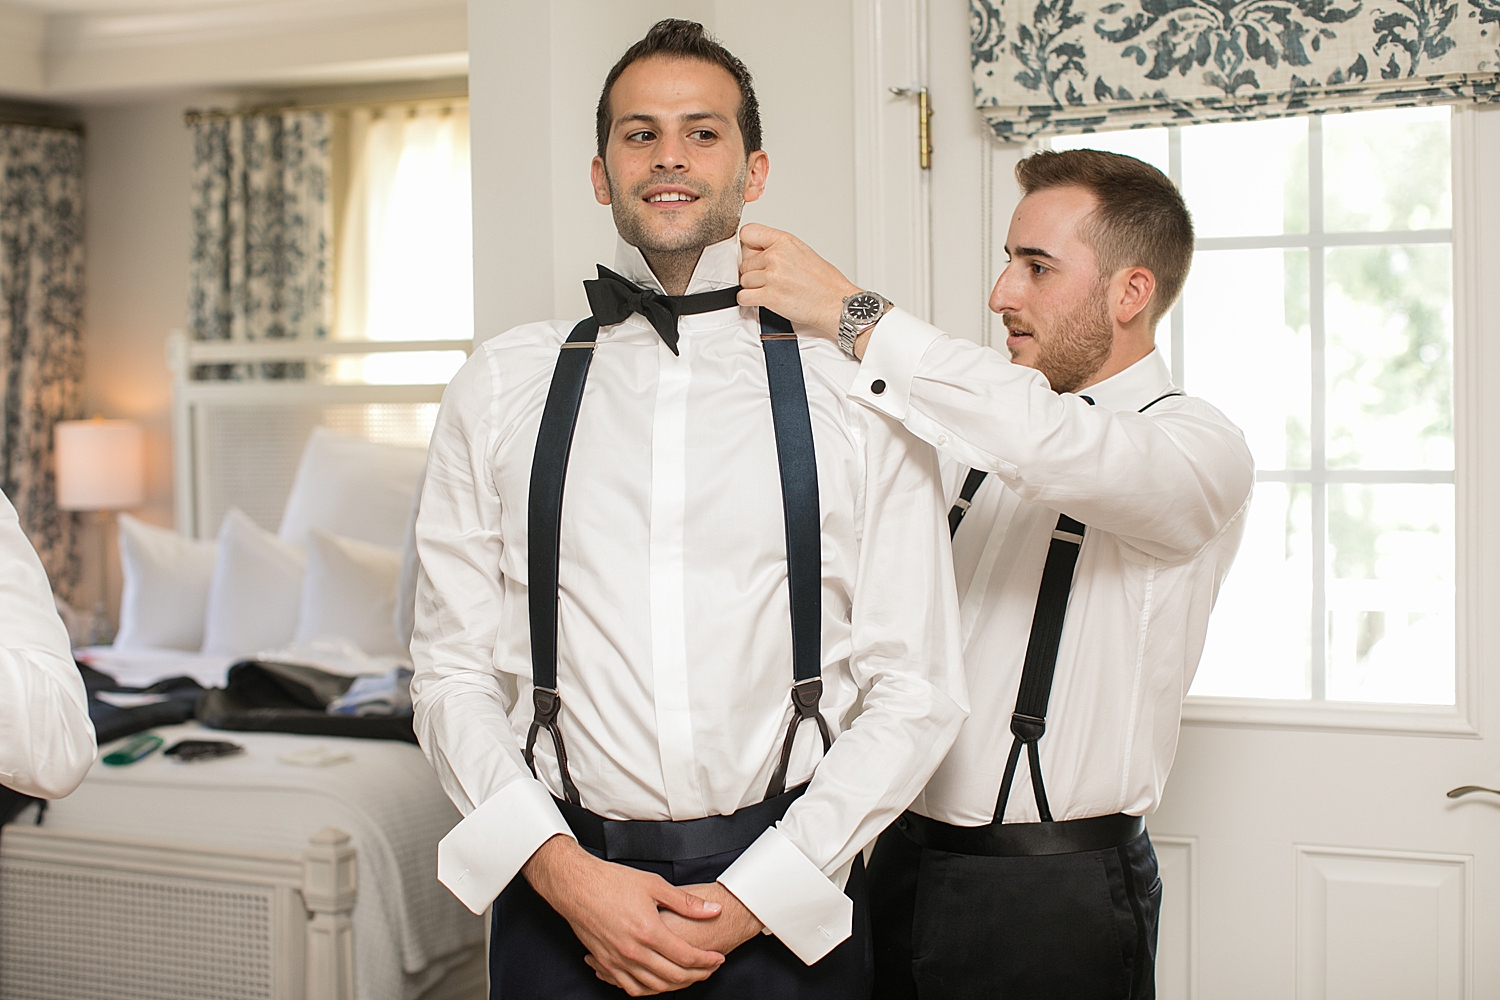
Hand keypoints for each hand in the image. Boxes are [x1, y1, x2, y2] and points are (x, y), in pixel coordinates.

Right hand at [585, 882, 763, 991]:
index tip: (717, 958)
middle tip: (709, 969)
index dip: (707, 960)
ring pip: (653, 987)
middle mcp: (633, 951)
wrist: (576, 886)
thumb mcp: (654, 885)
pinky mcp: (605, 962)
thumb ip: (686, 902)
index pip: (687, 956)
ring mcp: (617, 961)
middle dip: (697, 975)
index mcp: (649, 931)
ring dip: (674, 985)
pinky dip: (647, 989)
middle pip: (673, 976)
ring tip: (687, 977)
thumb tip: (712, 909)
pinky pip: (630, 987)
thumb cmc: (611, 882)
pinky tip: (656, 981)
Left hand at [737, 223, 861, 337]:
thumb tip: (757, 252)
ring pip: (743, 280)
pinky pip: (743, 297)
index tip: (752, 254)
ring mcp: (772, 276)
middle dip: (753, 272)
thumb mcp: (802, 252)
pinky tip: (762, 300)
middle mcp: (776, 256)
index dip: (748, 246)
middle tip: (770, 279)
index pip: (748, 233)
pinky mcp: (769, 296)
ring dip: (752, 288)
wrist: (836, 303)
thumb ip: (778, 248)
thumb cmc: (825, 282)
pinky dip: (749, 301)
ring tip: (771, 290)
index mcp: (784, 241)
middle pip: (744, 262)